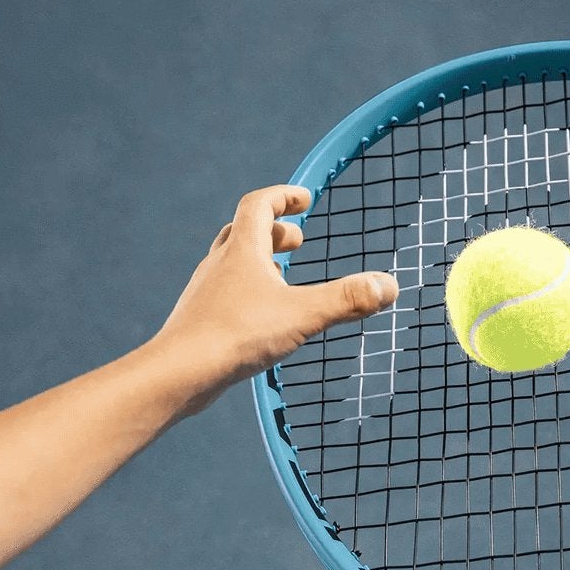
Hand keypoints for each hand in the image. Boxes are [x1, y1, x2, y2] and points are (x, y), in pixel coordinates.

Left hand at [150, 185, 398, 414]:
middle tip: (297, 241)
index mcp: (242, 250)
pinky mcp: (201, 321)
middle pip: (243, 231)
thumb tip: (390, 285)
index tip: (304, 199)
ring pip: (231, 265)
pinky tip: (260, 317)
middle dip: (274, 231)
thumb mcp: (301, 315)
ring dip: (258, 262)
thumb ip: (346, 299)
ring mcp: (206, 293)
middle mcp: (219, 265)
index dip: (283, 197)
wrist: (179, 372)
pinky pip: (225, 295)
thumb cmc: (236, 335)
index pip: (259, 205)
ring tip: (282, 276)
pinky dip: (246, 293)